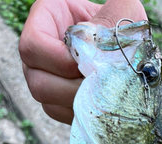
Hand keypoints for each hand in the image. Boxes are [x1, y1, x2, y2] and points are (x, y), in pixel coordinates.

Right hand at [19, 0, 146, 123]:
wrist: (128, 53)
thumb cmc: (123, 26)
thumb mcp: (123, 13)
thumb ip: (113, 15)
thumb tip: (90, 38)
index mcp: (47, 18)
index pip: (33, 45)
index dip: (59, 61)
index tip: (88, 65)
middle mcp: (38, 51)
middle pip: (36, 80)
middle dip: (71, 88)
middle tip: (98, 86)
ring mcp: (43, 77)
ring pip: (46, 100)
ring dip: (77, 102)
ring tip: (101, 94)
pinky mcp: (54, 99)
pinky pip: (59, 112)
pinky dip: (80, 112)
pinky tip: (98, 104)